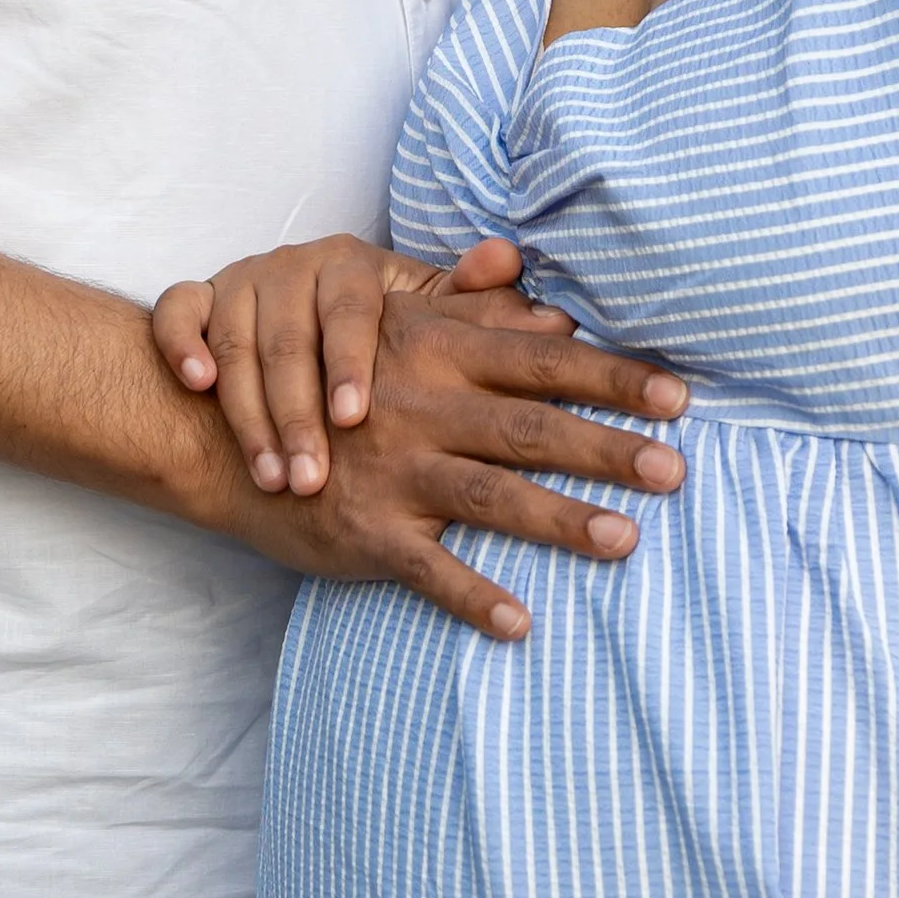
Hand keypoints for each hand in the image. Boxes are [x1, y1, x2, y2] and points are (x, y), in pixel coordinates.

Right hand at [156, 234, 687, 641]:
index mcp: (434, 353)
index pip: (540, 361)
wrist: (220, 429)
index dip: (610, 376)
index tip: (678, 393)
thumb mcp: (385, 320)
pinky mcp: (364, 531)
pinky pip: (426, 570)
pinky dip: (471, 598)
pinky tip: (522, 624)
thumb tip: (527, 273)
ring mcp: (394, 474)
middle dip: (607, 448)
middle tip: (677, 469)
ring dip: (561, 521)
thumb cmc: (323, 374)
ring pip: (491, 497)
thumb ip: (460, 301)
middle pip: (530, 427)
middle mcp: (422, 409)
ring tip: (626, 541)